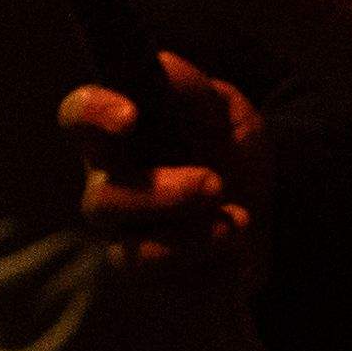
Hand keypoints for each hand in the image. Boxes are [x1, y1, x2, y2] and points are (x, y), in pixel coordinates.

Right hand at [59, 50, 262, 278]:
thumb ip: (196, 92)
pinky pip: (169, 285)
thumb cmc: (231, 153)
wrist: (272, 213)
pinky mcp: (153, 280)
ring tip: (239, 221)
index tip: (132, 116)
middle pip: (102, 200)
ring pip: (133, 252)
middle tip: (215, 183)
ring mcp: (127, 239)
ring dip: (191, 237)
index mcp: (119, 138)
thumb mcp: (227, 113)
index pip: (79, 117)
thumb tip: (164, 65)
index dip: (93, 114)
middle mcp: (110, 189)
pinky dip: (208, 263)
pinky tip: (237, 246)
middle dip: (162, 194)